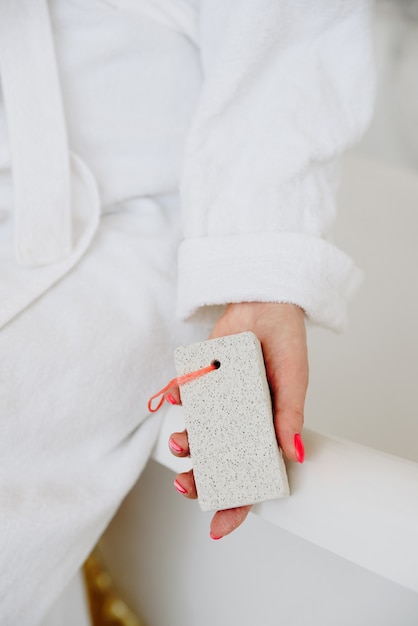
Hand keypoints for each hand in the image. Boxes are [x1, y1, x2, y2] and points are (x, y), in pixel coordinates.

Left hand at [167, 302, 307, 538]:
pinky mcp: (200, 379)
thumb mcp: (293, 381)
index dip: (236, 504)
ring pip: (197, 435)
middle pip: (216, 462)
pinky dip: (176, 400)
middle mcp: (238, 420)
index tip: (217, 528)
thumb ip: (290, 416)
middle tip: (185, 484)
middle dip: (199, 480)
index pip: (250, 475)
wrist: (265, 304)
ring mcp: (217, 401)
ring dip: (185, 445)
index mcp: (264, 428)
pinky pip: (184, 396)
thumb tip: (293, 453)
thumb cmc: (285, 344)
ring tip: (183, 444)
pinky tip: (173, 399)